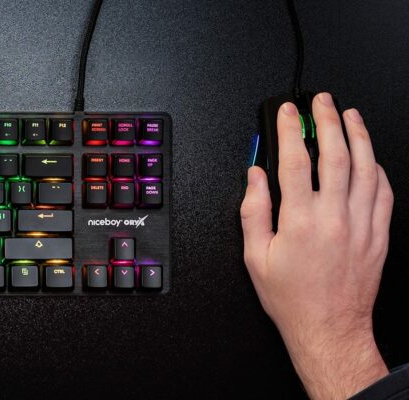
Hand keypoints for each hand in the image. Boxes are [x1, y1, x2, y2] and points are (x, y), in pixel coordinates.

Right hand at [241, 93, 392, 398]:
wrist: (329, 329)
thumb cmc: (292, 298)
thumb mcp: (255, 257)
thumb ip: (253, 211)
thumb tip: (255, 177)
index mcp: (301, 221)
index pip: (296, 161)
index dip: (290, 130)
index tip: (288, 112)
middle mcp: (335, 218)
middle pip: (336, 154)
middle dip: (328, 120)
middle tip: (322, 102)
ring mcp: (362, 225)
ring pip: (366, 167)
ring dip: (359, 136)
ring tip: (350, 115)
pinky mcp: (378, 235)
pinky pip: (384, 192)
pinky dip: (378, 168)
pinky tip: (371, 157)